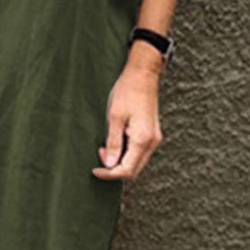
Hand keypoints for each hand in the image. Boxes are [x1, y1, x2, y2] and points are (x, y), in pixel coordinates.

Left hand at [92, 48, 163, 181]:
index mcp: (143, 140)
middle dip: (115, 169)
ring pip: (137, 162)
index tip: (95, 170)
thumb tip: (109, 164)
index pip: (127, 170)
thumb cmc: (128, 91)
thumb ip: (113, 143)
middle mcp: (152, 142)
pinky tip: (116, 142)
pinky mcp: (151, 134)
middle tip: (99, 156)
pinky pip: (139, 153)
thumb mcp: (114, 117)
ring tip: (105, 147)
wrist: (143, 74)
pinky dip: (126, 154)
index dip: (109, 174)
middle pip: (134, 170)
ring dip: (120, 161)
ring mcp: (154, 139)